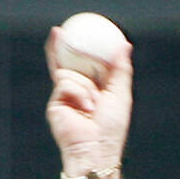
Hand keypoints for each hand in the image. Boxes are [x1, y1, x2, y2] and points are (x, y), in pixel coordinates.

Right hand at [44, 26, 132, 172]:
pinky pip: (64, 82)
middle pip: (68, 64)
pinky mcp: (55, 103)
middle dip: (62, 48)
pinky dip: (77, 92)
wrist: (95, 149)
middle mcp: (78, 93)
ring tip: (93, 106)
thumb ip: (121, 70)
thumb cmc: (111, 127)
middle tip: (60, 31)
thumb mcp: (120, 94)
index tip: (82, 29)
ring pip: (70, 73)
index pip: (87, 65)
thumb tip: (124, 44)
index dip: (83, 48)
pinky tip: (84, 108)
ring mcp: (65, 98)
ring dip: (85, 87)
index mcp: (94, 90)